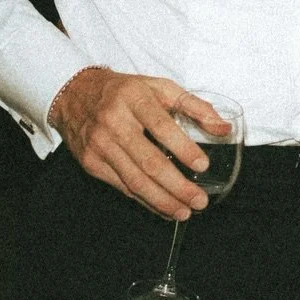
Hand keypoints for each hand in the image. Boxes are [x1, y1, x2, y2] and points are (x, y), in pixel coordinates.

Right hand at [49, 68, 228, 219]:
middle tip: (199, 200)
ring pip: (134, 180)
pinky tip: (163, 208)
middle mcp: (114, 122)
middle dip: (177, 186)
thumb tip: (224, 128)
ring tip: (184, 211)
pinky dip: (145, 201)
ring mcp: (100, 145)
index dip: (183, 148)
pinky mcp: (91, 163)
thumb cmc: (124, 92)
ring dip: (162, 200)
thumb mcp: (159, 87)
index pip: (161, 127)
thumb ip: (195, 106)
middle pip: (148, 161)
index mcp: (134, 99)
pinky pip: (122, 187)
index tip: (203, 165)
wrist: (75, 94)